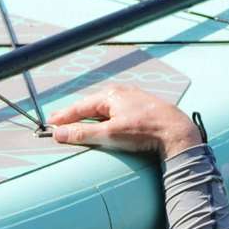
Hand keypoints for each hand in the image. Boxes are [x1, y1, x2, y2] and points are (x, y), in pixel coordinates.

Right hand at [47, 84, 201, 158]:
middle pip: (92, 106)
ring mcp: (133, 100)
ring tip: (80, 125)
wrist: (177, 132)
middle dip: (76, 115)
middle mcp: (121, 94)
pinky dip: (107, 119)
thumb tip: (59, 133)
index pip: (80, 106)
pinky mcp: (143, 109)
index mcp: (110, 96)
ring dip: (92, 117)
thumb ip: (82, 134)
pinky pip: (118, 112)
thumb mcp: (110, 135)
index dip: (64, 116)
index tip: (51, 124)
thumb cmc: (145, 131)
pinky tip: (107, 125)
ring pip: (106, 108)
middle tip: (61, 123)